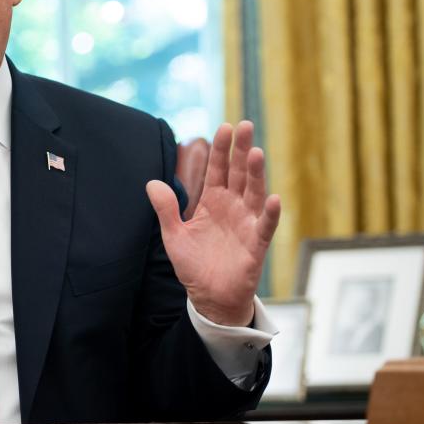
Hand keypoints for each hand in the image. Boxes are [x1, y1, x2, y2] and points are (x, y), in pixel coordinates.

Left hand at [146, 121, 280, 326]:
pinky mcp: (256, 245)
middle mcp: (233, 208)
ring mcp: (246, 224)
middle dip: (242, 151)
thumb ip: (166, 209)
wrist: (209, 298)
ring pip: (254, 193)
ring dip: (256, 174)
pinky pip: (265, 226)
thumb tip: (151, 183)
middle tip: (246, 126)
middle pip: (239, 174)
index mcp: (213, 202)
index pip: (218, 170)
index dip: (221, 150)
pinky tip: (272, 198)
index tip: (225, 127)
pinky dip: (269, 213)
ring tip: (256, 153)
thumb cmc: (194, 265)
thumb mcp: (173, 235)